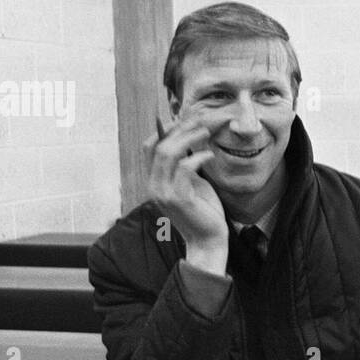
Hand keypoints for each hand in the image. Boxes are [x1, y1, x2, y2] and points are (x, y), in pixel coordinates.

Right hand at [146, 111, 232, 263]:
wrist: (207, 240)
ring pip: (167, 153)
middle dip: (179, 128)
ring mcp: (163, 192)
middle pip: (158, 145)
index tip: (186, 119)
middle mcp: (154, 185)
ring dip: (188, 138)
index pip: (150, 147)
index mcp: (154, 181)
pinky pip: (185, 168)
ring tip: (206, 132)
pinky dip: (198, 157)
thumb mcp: (192, 184)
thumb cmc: (202, 212)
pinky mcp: (178, 199)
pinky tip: (210, 155)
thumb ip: (186, 166)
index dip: (166, 129)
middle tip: (200, 119)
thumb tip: (191, 142)